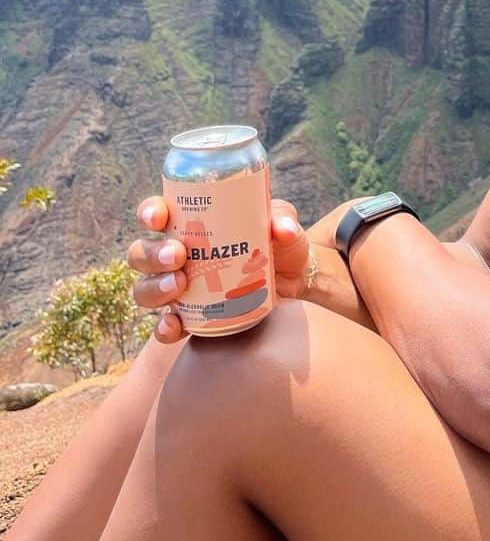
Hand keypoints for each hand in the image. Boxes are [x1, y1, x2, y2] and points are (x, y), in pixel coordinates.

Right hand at [128, 194, 317, 343]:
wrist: (296, 279)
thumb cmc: (281, 242)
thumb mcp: (283, 224)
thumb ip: (284, 219)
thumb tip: (281, 229)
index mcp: (191, 222)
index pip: (157, 214)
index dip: (149, 213)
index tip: (159, 218)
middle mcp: (176, 254)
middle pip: (142, 253)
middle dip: (153, 254)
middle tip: (178, 255)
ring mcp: (179, 287)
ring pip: (145, 288)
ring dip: (155, 287)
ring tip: (178, 285)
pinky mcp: (190, 316)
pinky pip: (164, 326)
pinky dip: (164, 327)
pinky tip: (174, 324)